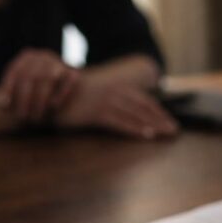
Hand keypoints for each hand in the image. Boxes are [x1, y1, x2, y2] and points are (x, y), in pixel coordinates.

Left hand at [0, 48, 80, 123]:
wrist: (72, 88)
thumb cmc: (40, 93)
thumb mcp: (25, 89)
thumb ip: (13, 95)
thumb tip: (1, 106)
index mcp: (27, 57)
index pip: (14, 72)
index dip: (7, 90)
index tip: (3, 107)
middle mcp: (43, 56)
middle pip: (30, 77)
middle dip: (24, 100)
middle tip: (22, 118)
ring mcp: (59, 62)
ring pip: (47, 80)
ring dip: (40, 101)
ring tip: (36, 118)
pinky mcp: (74, 73)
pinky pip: (65, 85)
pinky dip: (58, 97)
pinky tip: (52, 109)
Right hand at [56, 74, 177, 139]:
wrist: (47, 87)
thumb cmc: (69, 93)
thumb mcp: (93, 92)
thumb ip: (108, 99)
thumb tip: (122, 108)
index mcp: (114, 86)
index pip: (142, 99)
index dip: (157, 110)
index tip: (169, 120)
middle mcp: (113, 92)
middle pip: (143, 106)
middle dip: (160, 118)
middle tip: (174, 130)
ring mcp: (105, 101)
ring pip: (136, 114)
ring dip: (153, 124)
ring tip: (166, 134)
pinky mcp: (95, 113)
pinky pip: (120, 122)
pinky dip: (135, 129)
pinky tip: (147, 135)